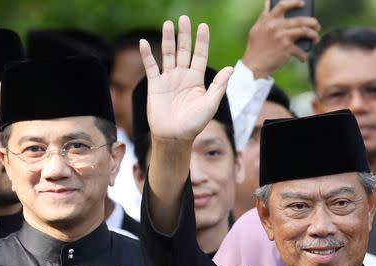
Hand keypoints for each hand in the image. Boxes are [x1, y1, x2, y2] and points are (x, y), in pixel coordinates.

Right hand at [139, 17, 233, 141]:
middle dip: (184, 35)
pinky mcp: (155, 85)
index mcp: (197, 79)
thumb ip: (219, 85)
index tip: (203, 26)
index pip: (200, 55)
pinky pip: (151, 66)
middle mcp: (183, 76)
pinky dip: (147, 55)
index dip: (202, 41)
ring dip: (168, 39)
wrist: (175, 137)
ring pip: (168, 54)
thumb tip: (231, 68)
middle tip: (184, 18)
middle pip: (184, 50)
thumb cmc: (195, 123)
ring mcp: (168, 79)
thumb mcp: (210, 103)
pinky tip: (144, 42)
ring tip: (168, 24)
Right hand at [241, 0, 320, 78]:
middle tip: (317, 26)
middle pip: (300, 20)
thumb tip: (268, 2)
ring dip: (314, 35)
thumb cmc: (255, 48)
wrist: (254, 66)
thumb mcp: (256, 29)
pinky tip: (303, 59)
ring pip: (305, 31)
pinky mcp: (286, 49)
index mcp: (268, 20)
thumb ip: (264, 16)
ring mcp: (282, 37)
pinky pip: (300, 50)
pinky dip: (303, 56)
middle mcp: (276, 26)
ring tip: (316, 39)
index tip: (303, 4)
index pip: (283, 5)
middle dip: (312, 22)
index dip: (294, 2)